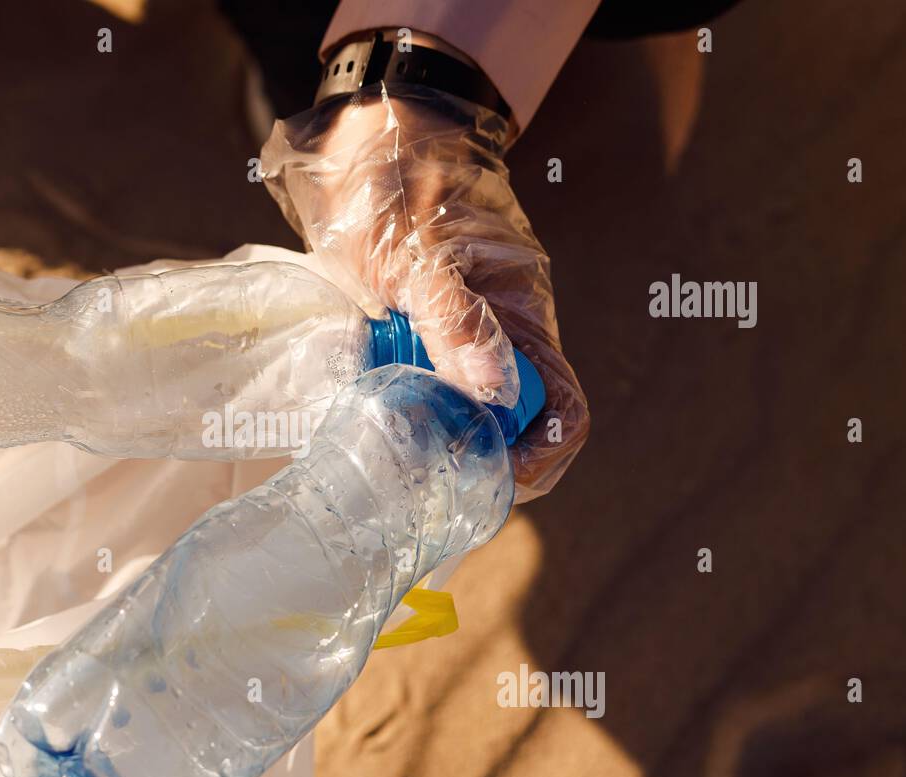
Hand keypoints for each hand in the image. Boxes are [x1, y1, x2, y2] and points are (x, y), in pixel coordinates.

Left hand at [260, 84, 588, 499]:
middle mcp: (503, 335)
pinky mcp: (426, 333)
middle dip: (482, 463)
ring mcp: (464, 336)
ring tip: (399, 457)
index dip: (539, 459)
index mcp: (524, 317)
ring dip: (442, 440)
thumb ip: (454, 321)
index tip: (489, 483)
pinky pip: (431, 389)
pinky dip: (411, 412)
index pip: (564, 411)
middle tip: (427, 481)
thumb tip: (493, 395)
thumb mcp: (419, 254)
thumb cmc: (399, 181)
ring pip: (471, 414)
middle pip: (517, 427)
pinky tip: (378, 421)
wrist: (370, 136)